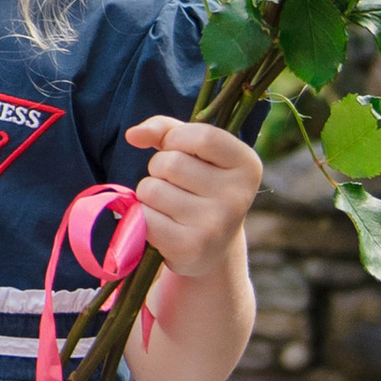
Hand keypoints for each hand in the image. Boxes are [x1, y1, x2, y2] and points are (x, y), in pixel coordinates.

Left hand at [125, 115, 263, 275]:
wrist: (213, 249)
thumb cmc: (199, 188)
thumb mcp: (195, 152)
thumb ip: (167, 130)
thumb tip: (133, 135)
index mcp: (247, 166)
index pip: (203, 136)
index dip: (175, 137)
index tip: (174, 147)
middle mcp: (237, 196)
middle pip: (169, 163)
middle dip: (158, 168)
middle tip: (174, 185)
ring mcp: (216, 224)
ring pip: (151, 189)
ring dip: (148, 194)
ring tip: (169, 206)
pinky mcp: (191, 247)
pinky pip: (144, 217)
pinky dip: (143, 217)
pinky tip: (164, 225)